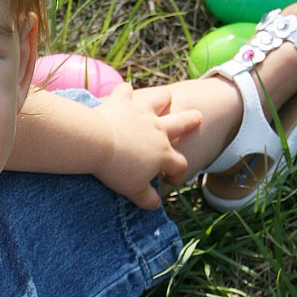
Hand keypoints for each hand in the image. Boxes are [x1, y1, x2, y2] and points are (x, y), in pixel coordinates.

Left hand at [90, 85, 201, 208]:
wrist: (97, 143)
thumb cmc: (117, 170)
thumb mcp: (134, 190)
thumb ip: (147, 198)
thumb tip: (156, 206)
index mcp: (163, 154)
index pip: (180, 163)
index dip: (179, 172)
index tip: (173, 178)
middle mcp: (158, 130)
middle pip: (182, 123)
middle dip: (191, 120)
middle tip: (198, 116)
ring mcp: (141, 113)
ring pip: (160, 100)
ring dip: (163, 98)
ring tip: (166, 97)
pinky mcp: (122, 102)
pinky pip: (125, 92)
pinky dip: (124, 91)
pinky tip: (123, 91)